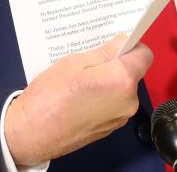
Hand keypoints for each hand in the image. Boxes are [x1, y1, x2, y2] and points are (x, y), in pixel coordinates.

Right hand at [4, 34, 152, 165]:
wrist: (32, 134)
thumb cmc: (50, 97)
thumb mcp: (74, 62)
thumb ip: (104, 52)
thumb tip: (122, 43)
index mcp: (122, 81)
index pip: (144, 55)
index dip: (131, 46)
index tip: (114, 44)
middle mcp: (128, 102)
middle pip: (132, 73)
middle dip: (115, 64)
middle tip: (88, 62)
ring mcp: (119, 118)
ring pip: (122, 89)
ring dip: (107, 81)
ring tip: (80, 81)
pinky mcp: (109, 128)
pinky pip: (113, 104)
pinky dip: (102, 96)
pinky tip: (80, 96)